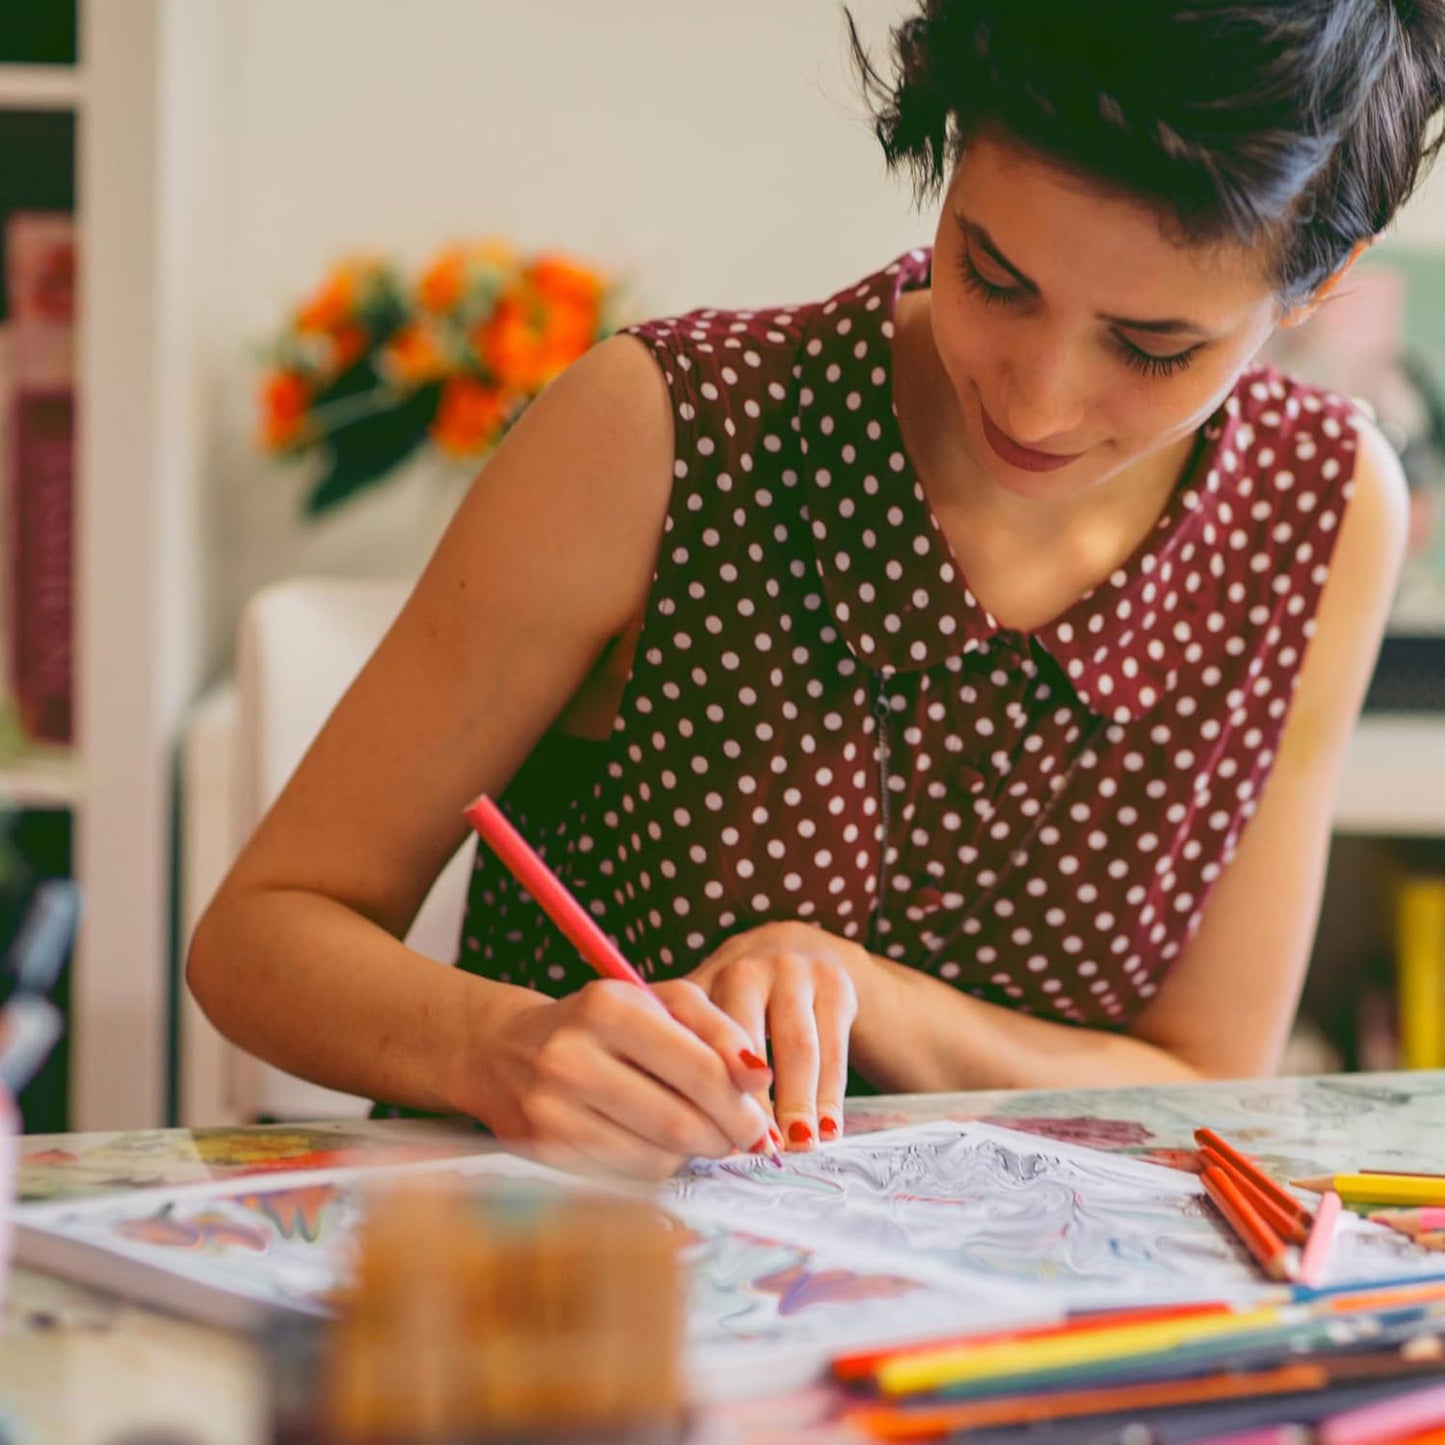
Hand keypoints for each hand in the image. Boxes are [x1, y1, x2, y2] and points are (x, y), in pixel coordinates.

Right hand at [469, 980, 776, 1180]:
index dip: (741, 1102)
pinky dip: (657, 1165)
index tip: (760, 1116)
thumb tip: (760, 1077)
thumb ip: (717, 1028)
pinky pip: (626, 1175)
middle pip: (680, 1122)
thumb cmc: (600, 1023)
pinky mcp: (543, 1151)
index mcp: (608, 1007)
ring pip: (656, 1156)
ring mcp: (551, 1109)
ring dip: (694, 1154)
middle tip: (742, 1137)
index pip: (699, 1069)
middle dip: (725, 1136)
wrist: (504, 1050)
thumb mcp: (658, 1002)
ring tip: (700, 1135)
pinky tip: (657, 1144)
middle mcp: (571, 1057)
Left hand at [683, 921, 864, 1151]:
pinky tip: (827, 1130)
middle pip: (747, 1042)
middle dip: (753, 1103)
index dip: (703, 1090)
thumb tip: (663, 1128)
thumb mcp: (701, 1012)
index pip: (695, 1042)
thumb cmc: (735, 1000)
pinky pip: (833, 1048)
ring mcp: (793, 973)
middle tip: (758, 1151)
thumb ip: (680, 1057)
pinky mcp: (834, 985)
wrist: (799, 947)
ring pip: (797, 1047)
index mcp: (700, 983)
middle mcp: (744, 970)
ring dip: (798, 1103)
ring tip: (798, 1148)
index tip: (710, 1139)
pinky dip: (830, 1094)